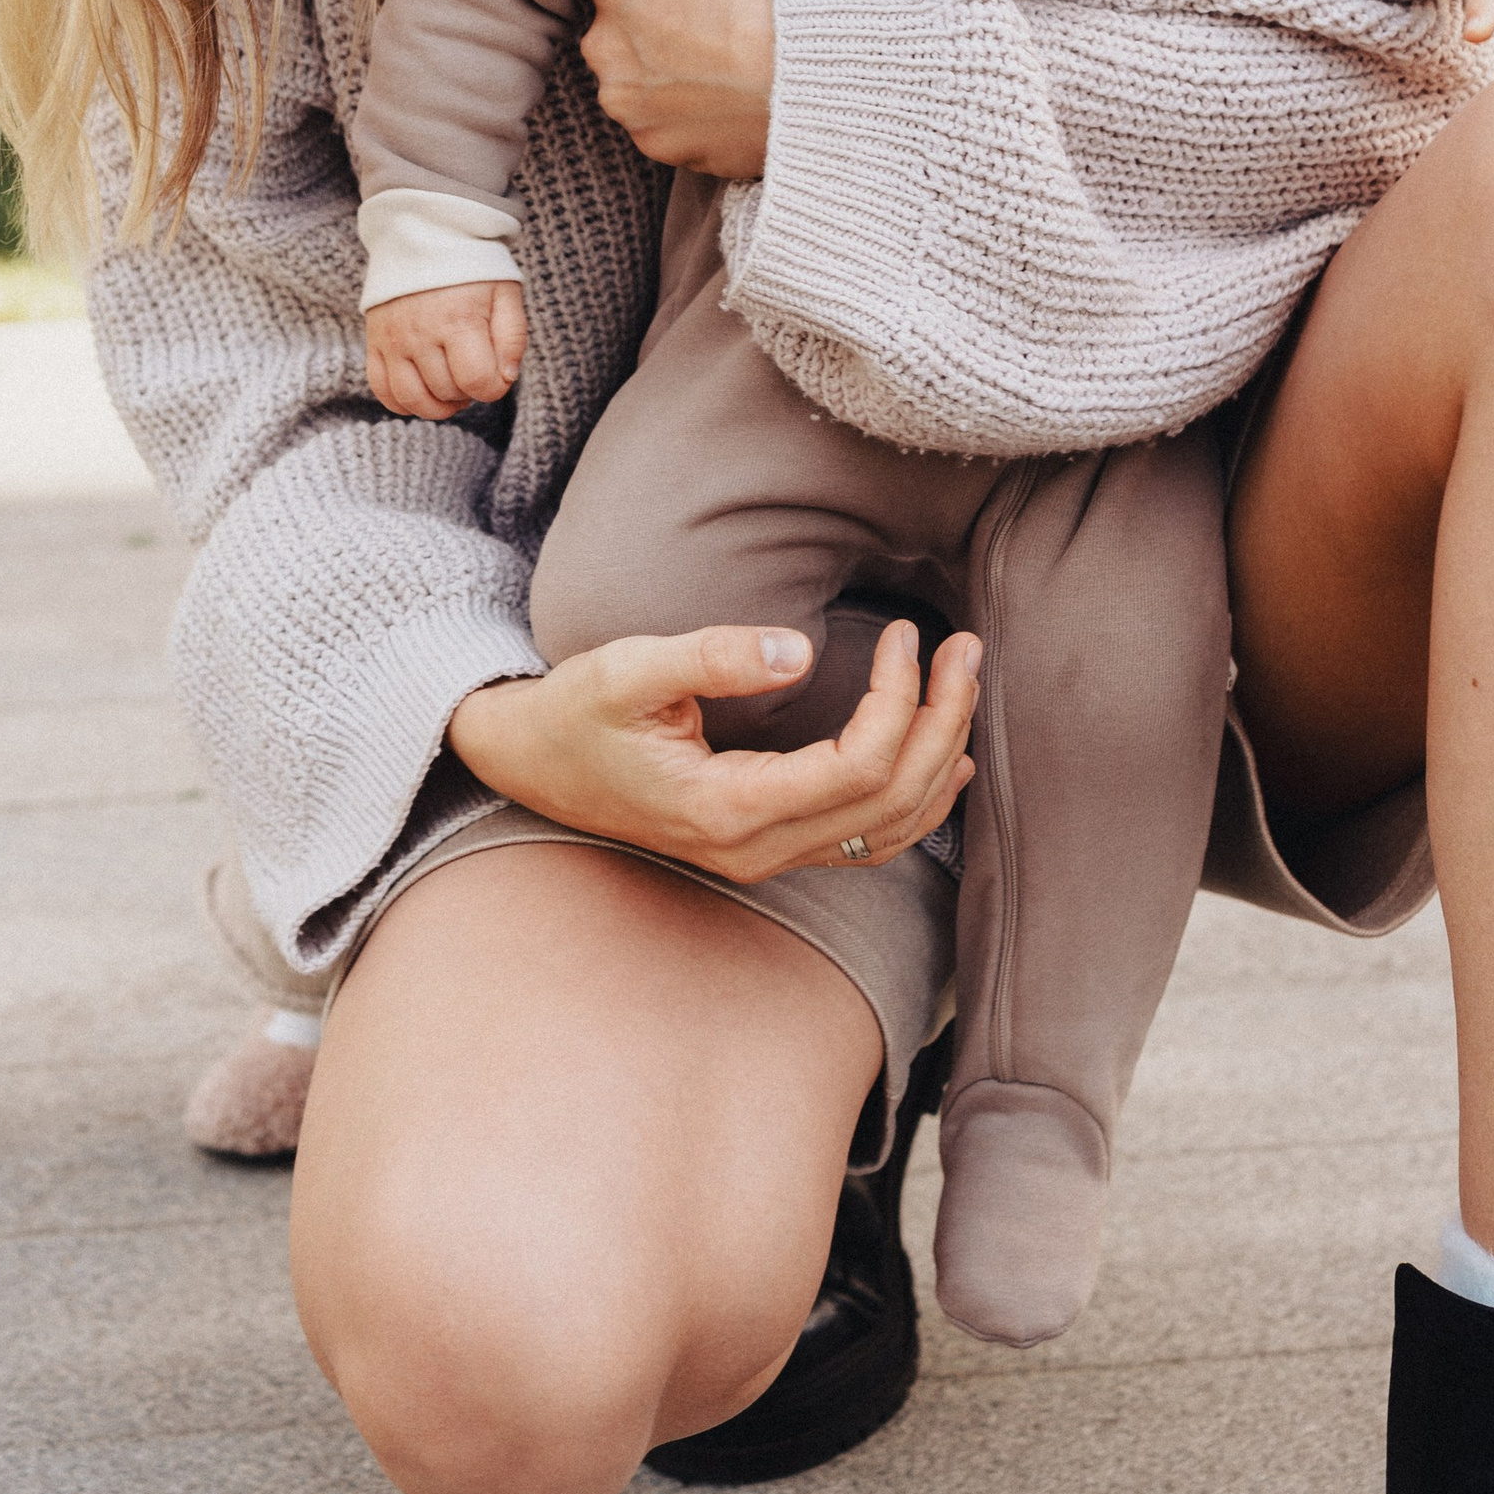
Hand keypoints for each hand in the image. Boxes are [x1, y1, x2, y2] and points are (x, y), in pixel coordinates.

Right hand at [366, 279, 527, 417]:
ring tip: (452, 389)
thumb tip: (505, 379)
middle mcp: (421, 332)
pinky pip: (382, 389)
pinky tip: (422, 392)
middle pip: (447, 392)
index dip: (494, 388)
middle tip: (474, 371)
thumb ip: (512, 338)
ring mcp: (393, 339)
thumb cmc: (471, 267)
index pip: (477, 381)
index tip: (497, 374)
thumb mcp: (506, 293)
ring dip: (438, 406)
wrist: (425, 233)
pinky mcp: (375, 342)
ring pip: (413, 399)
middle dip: (468, 392)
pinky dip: (403, 403)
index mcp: (458, 319)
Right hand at [448, 615, 980, 884]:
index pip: (856, 768)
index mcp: (727, 809)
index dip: (900, 702)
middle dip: (943, 722)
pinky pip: (865, 841)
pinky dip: (918, 801)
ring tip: (965, 684)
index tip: (905, 636)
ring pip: (888, 831)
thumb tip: (800, 650)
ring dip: (940, 758)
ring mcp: (762, 858)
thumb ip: (711, 657)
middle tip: (966, 647)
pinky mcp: (765, 846)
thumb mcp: (628, 670)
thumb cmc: (574, 712)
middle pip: (890, 803)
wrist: (527, 764)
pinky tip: (948, 761)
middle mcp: (755, 850)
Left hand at [580, 0, 777, 176]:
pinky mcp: (654, 145)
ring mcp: (624, 101)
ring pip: (634, 92)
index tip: (686, 6)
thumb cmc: (770, 3)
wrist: (805, 71)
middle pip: (614, 43)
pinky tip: (724, 109)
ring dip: (664, 90)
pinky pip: (662, 130)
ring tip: (720, 82)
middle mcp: (603, 44)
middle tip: (705, 47)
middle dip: (649, 47)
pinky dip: (686, 124)